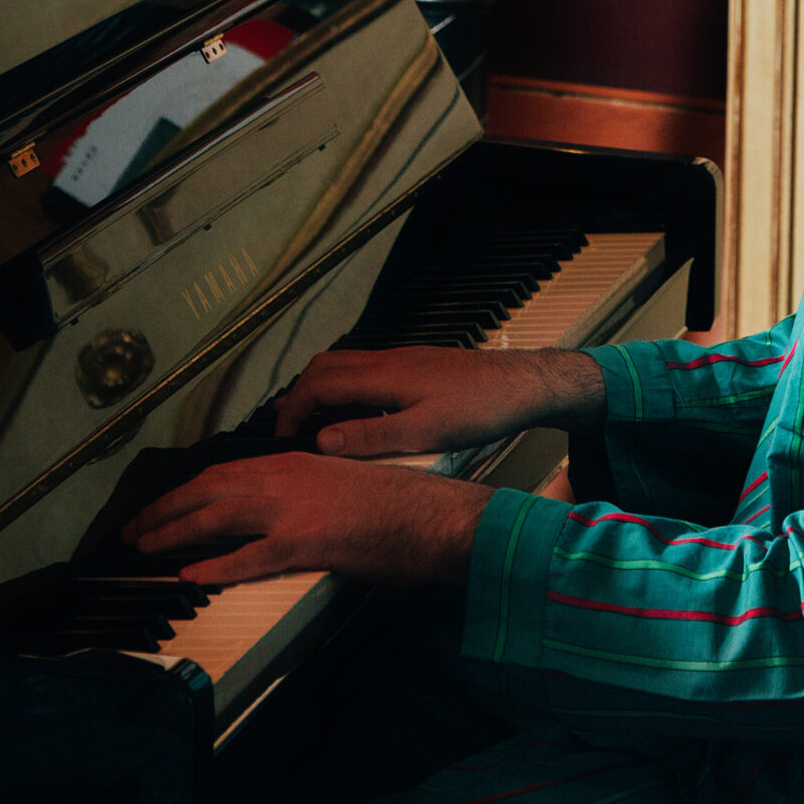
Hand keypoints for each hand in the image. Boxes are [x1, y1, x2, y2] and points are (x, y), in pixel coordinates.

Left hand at [120, 452, 493, 586]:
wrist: (432, 518)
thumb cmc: (393, 508)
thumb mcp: (336, 485)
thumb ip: (298, 492)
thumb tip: (264, 513)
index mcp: (293, 462)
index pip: (222, 471)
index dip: (183, 490)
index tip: (158, 506)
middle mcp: (286, 476)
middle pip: (208, 488)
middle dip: (164, 509)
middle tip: (133, 529)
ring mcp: (294, 509)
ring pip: (218, 515)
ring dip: (174, 531)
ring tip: (144, 548)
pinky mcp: (307, 542)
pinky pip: (250, 556)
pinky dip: (216, 566)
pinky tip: (191, 575)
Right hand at [274, 346, 603, 457]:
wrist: (523, 384)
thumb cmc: (482, 408)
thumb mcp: (424, 433)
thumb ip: (371, 438)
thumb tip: (324, 442)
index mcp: (383, 376)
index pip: (317, 385)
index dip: (292, 410)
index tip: (281, 436)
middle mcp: (387, 361)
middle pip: (323, 367)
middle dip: (298, 395)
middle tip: (287, 426)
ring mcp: (402, 360)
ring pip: (344, 365)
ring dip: (321, 390)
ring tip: (311, 419)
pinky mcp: (416, 366)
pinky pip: (365, 370)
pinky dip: (346, 388)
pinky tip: (357, 411)